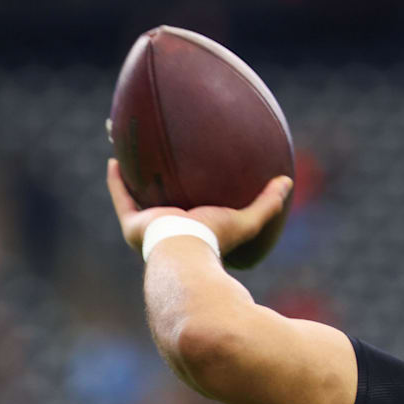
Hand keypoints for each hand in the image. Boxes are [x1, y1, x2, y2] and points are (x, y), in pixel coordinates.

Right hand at [105, 158, 292, 255]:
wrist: (187, 253)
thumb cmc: (217, 240)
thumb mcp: (246, 220)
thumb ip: (267, 203)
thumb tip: (288, 180)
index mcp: (193, 230)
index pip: (192, 209)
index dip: (192, 193)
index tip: (192, 175)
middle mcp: (168, 231)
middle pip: (162, 200)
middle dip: (159, 182)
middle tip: (159, 159)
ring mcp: (149, 229)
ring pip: (137, 196)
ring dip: (133, 176)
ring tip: (131, 151)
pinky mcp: (133, 225)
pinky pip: (122, 198)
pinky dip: (118, 181)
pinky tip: (116, 159)